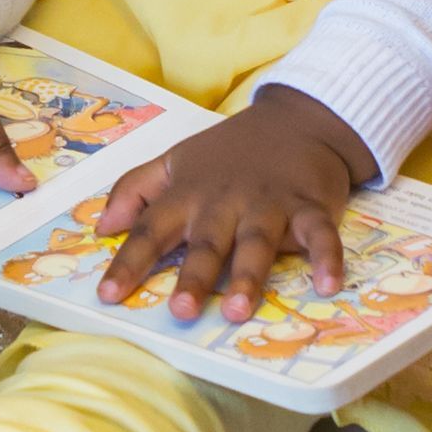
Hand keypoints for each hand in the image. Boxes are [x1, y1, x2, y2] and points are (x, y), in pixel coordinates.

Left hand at [89, 85, 370, 323]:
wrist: (297, 119)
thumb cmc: (230, 152)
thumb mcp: (175, 162)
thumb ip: (135, 189)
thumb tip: (102, 227)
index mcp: (188, 194)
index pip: (151, 229)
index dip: (129, 262)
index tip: (108, 296)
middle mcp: (225, 202)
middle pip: (206, 243)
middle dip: (194, 277)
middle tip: (180, 312)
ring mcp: (270, 204)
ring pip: (257, 242)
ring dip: (249, 276)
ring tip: (238, 311)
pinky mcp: (310, 206)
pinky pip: (320, 235)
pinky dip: (327, 258)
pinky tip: (328, 285)